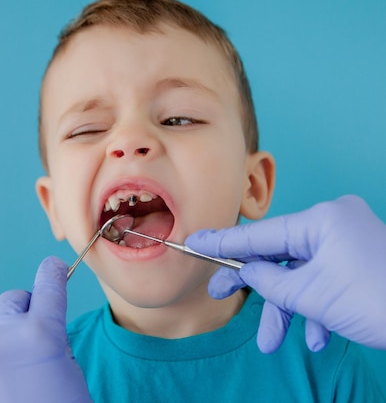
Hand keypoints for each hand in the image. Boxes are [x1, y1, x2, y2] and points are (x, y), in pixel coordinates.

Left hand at [0, 256, 91, 402]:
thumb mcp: (70, 380)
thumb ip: (56, 348)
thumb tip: (42, 337)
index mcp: (41, 335)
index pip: (49, 287)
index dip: (53, 273)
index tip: (53, 267)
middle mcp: (2, 336)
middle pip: (13, 300)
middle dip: (26, 309)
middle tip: (33, 328)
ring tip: (5, 352)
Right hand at [186, 195, 385, 352]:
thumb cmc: (379, 302)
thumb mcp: (311, 295)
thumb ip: (269, 281)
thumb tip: (248, 272)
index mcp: (322, 220)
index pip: (261, 234)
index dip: (224, 242)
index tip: (195, 242)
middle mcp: (335, 223)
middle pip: (279, 254)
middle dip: (256, 285)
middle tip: (221, 296)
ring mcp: (348, 242)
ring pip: (301, 274)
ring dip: (288, 309)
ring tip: (277, 341)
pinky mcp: (359, 261)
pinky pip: (324, 280)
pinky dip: (315, 308)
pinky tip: (317, 336)